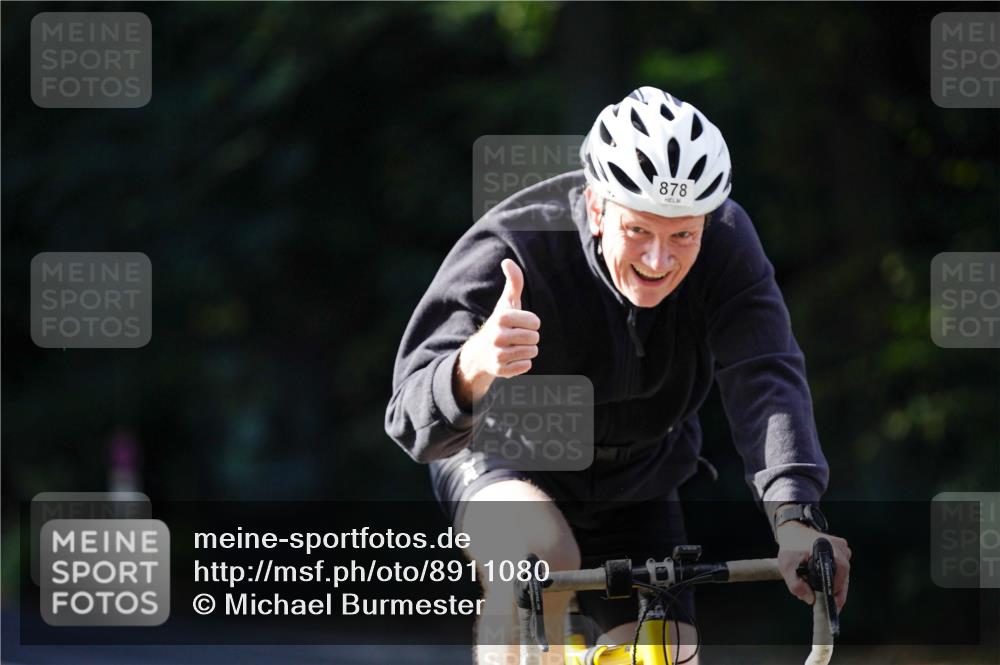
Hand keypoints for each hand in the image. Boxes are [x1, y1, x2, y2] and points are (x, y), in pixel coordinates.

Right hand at [454, 259, 540, 408]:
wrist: (480, 353)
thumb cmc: (500, 324)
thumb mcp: (506, 303)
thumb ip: (513, 282)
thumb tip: (507, 261)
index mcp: (501, 318)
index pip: (535, 322)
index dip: (532, 323)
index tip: (521, 324)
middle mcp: (497, 336)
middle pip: (535, 338)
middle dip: (529, 337)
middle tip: (517, 337)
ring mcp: (498, 355)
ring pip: (532, 352)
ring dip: (527, 350)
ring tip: (514, 347)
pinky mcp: (501, 370)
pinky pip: (526, 366)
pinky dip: (522, 363)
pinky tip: (511, 359)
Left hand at [776, 521, 851, 611]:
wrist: (793, 532)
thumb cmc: (790, 547)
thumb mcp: (787, 566)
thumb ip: (796, 584)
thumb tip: (810, 599)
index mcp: (829, 548)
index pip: (841, 571)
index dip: (837, 589)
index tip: (834, 603)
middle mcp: (840, 547)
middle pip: (844, 575)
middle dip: (838, 592)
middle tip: (833, 607)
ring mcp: (842, 548)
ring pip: (844, 574)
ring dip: (836, 586)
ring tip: (828, 599)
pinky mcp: (841, 551)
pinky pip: (842, 569)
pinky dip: (835, 579)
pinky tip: (827, 587)